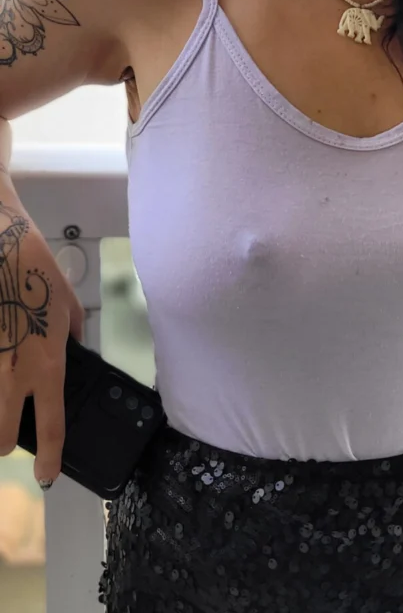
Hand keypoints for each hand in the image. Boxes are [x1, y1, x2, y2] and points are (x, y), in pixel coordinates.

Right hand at [0, 209, 85, 489]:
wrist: (2, 251)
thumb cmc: (39, 276)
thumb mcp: (69, 308)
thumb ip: (72, 339)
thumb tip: (72, 353)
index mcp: (47, 366)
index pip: (51, 428)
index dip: (50, 460)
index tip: (48, 474)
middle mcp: (13, 376)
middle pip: (2, 438)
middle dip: (7, 443)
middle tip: (12, 434)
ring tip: (3, 406)